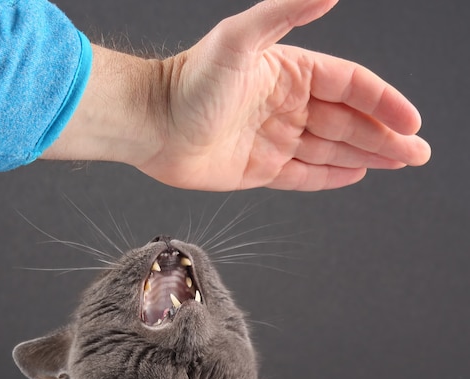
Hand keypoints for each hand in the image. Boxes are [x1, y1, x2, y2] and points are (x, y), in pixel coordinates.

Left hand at [44, 0, 430, 191]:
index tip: (410, 121)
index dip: (382, 102)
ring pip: (330, 148)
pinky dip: (329, 174)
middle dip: (384, 136)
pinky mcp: (258, 168)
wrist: (150, 126)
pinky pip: (302, 173)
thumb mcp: (239, 39)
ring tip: (398, 163)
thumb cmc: (187, 82)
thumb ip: (285, 12)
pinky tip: (356, 173)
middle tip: (416, 153)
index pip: (349, 85)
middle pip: (347, 120)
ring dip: (366, 154)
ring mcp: (273, 138)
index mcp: (289, 72)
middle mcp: (285, 105)